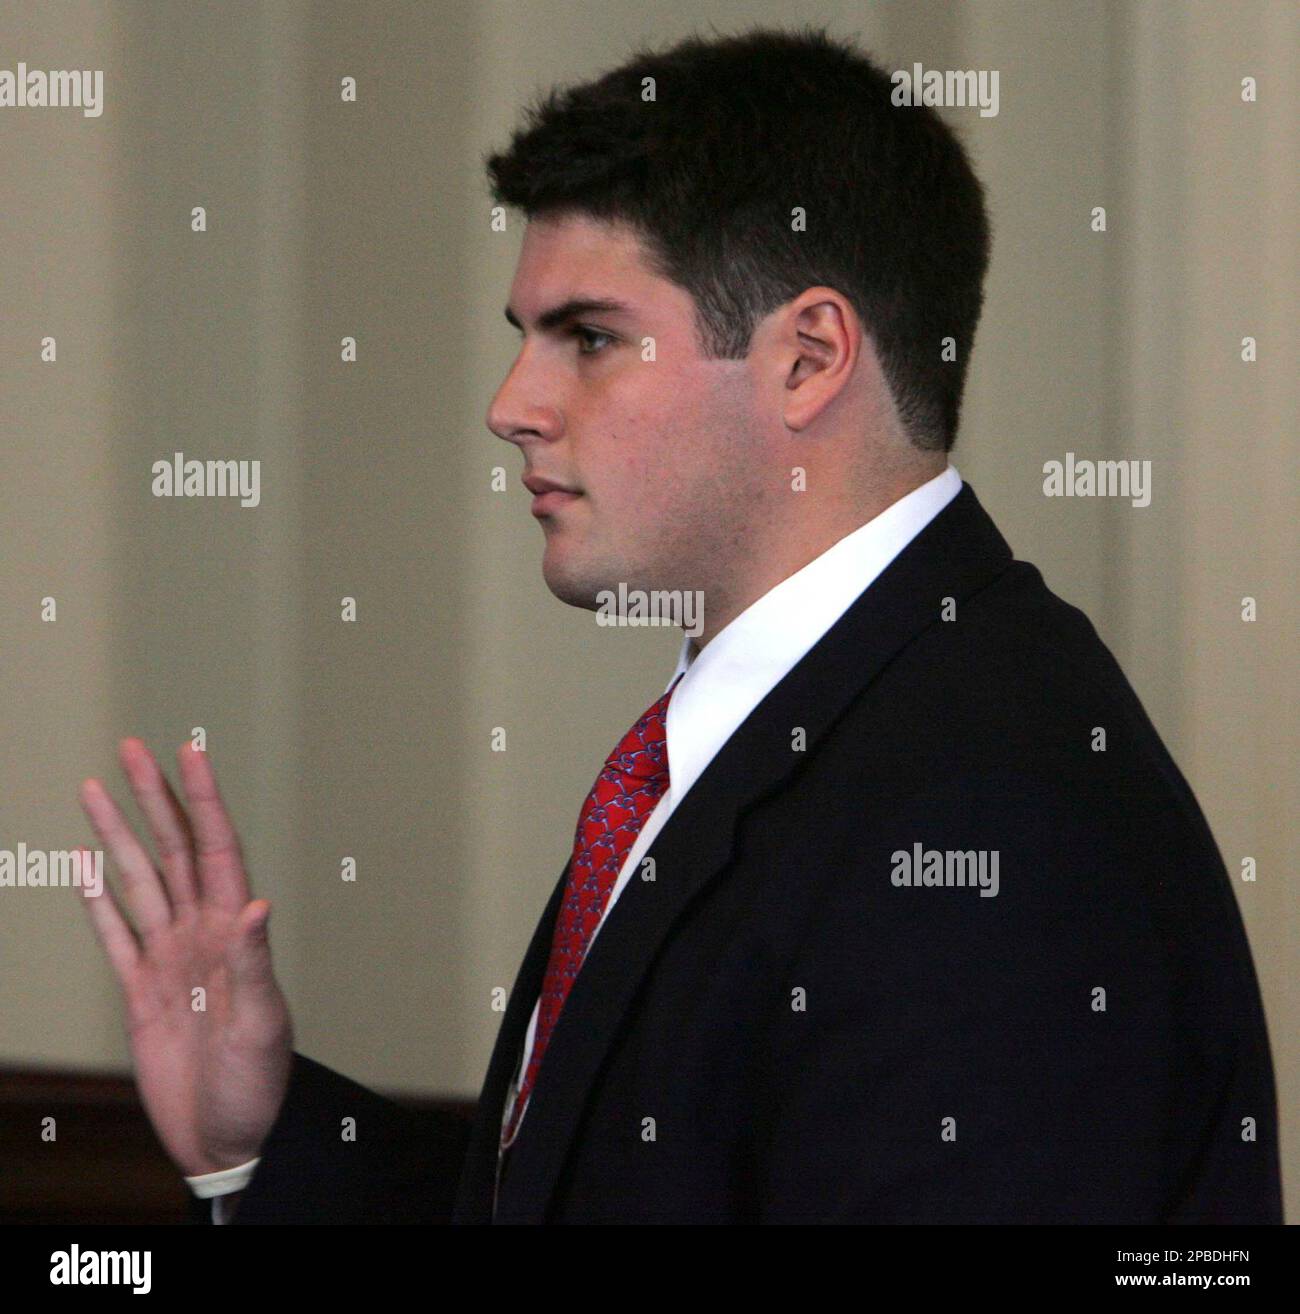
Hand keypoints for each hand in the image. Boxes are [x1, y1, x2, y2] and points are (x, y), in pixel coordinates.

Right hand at [76, 738, 292, 1176]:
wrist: (230, 1137)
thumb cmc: (259, 1084)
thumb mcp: (263, 1024)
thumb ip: (256, 964)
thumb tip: (256, 906)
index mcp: (235, 933)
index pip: (217, 849)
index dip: (203, 800)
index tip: (190, 752)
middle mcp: (201, 934)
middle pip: (171, 851)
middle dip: (153, 798)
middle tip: (131, 748)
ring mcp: (169, 959)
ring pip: (137, 882)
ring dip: (117, 835)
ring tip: (94, 789)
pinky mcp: (141, 992)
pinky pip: (115, 935)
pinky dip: (97, 901)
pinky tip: (85, 865)